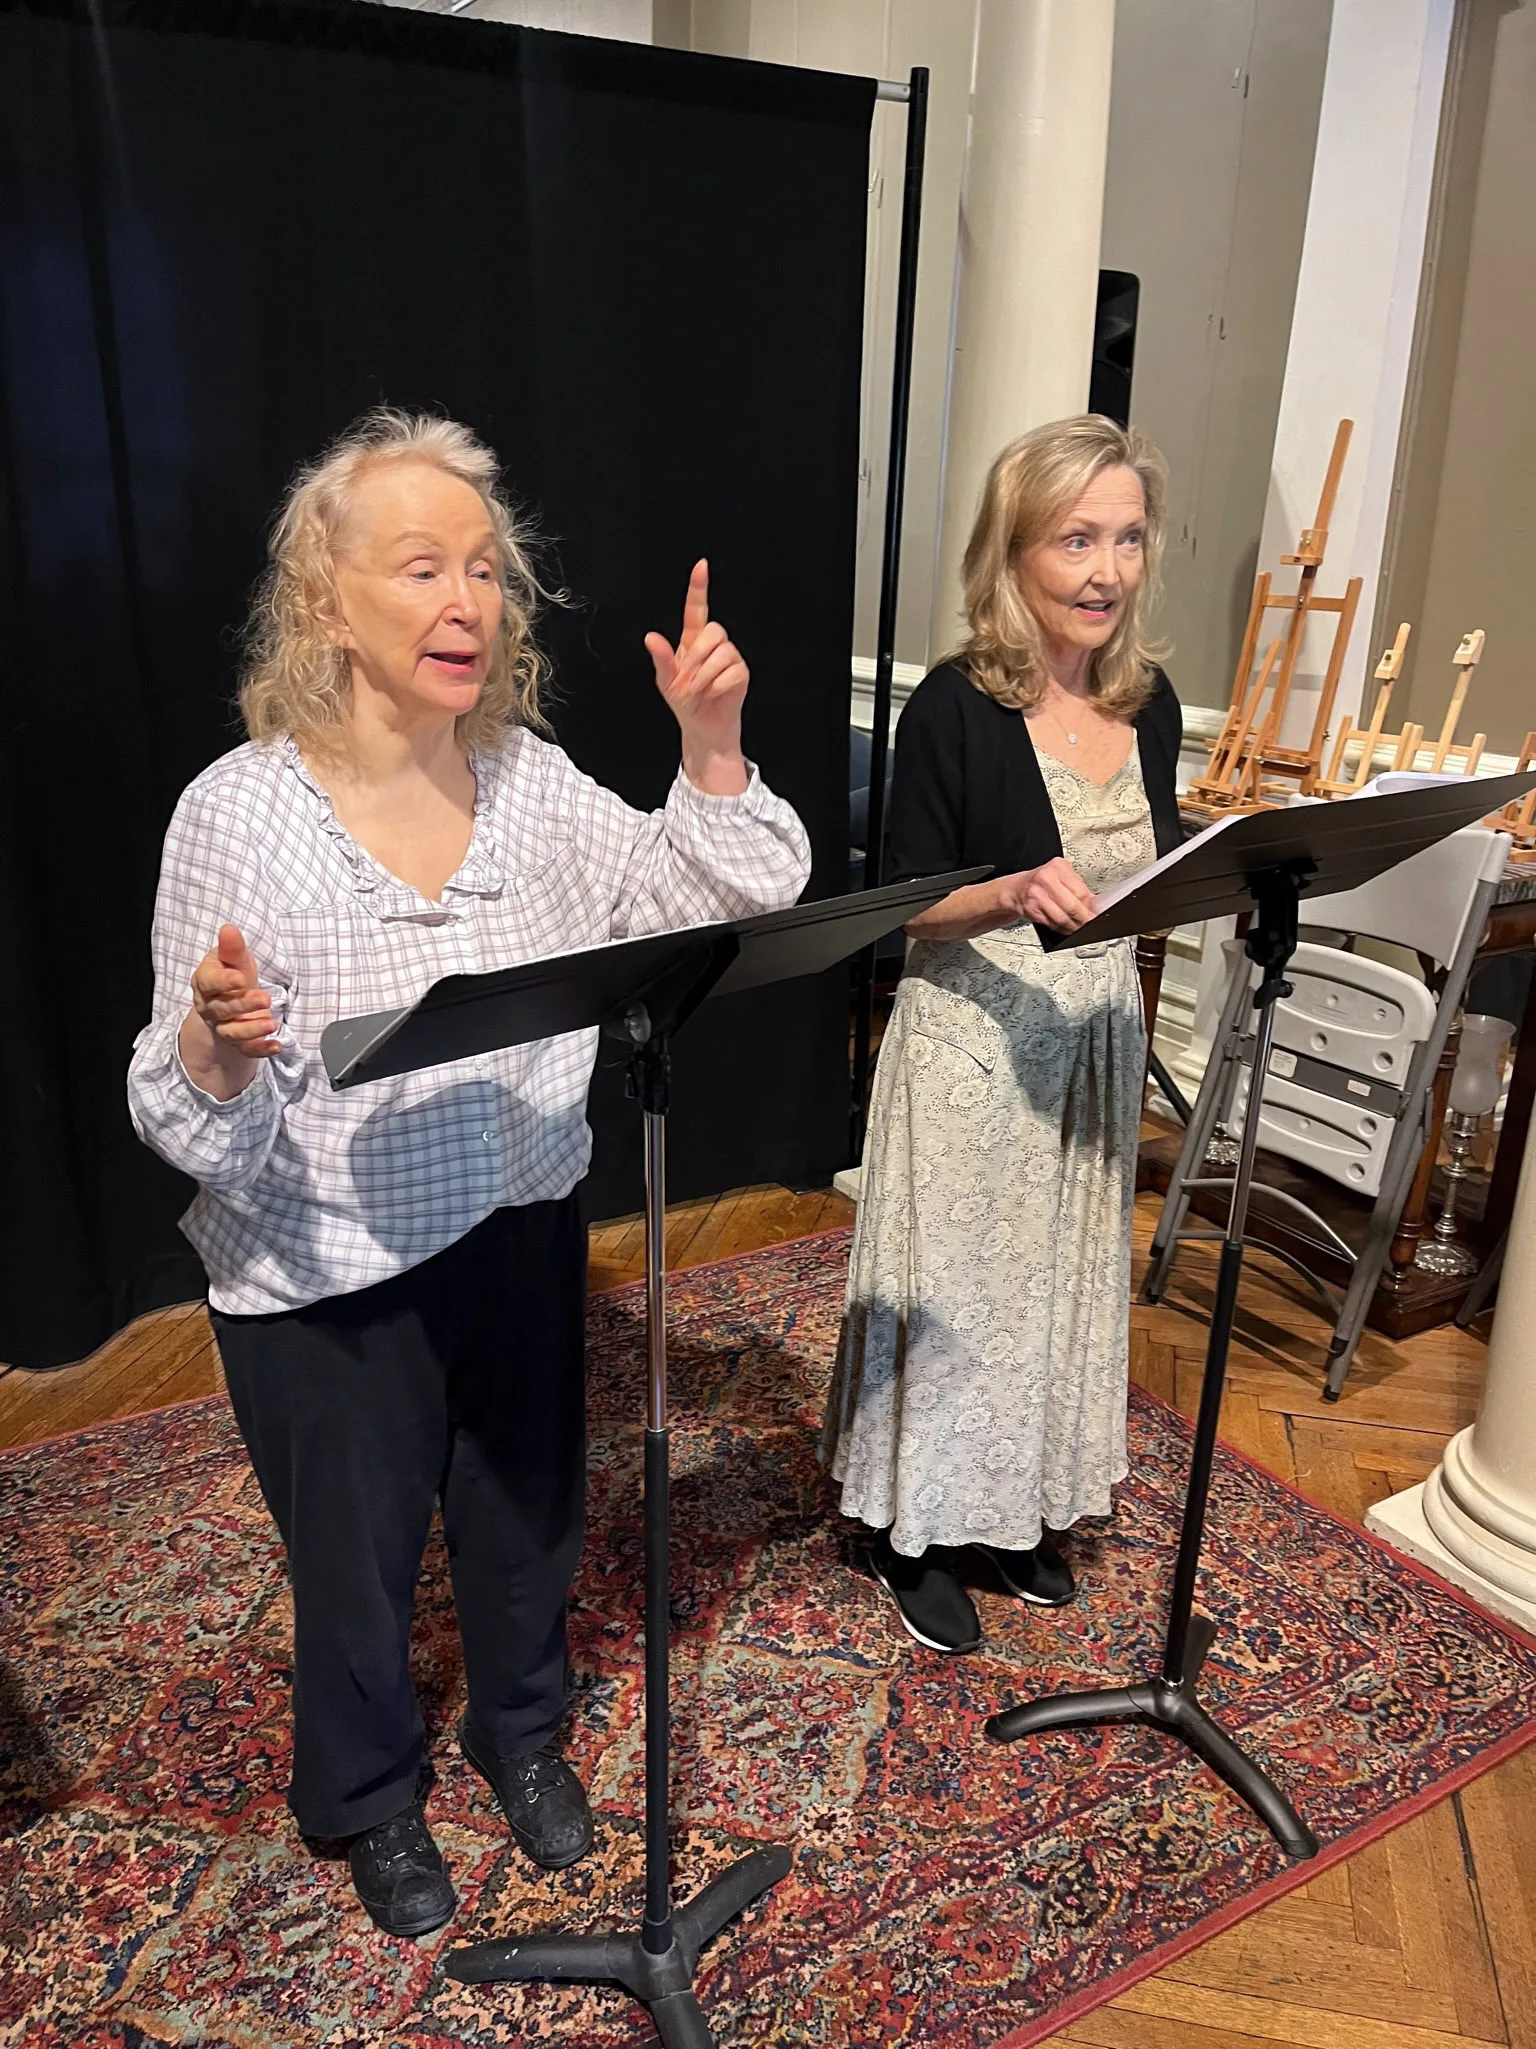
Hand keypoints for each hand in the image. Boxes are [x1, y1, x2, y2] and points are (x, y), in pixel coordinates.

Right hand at [185, 924, 280, 1073]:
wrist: (231, 997)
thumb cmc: (233, 972)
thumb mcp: (234, 958)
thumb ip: (232, 948)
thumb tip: (229, 928)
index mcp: (205, 982)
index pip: (209, 983)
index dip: (224, 981)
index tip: (240, 978)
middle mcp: (210, 1007)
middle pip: (222, 1009)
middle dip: (243, 1005)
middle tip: (265, 999)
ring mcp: (223, 1026)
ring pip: (232, 1032)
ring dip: (251, 1030)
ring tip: (271, 1024)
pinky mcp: (239, 1042)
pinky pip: (246, 1049)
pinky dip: (260, 1049)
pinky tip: (276, 1046)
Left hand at [644, 559, 749, 793]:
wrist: (702, 727)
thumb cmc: (685, 702)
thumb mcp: (665, 682)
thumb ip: (661, 659)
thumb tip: (651, 638)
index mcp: (692, 641)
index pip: (696, 609)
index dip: (699, 588)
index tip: (701, 566)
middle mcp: (713, 645)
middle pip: (713, 631)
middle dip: (697, 657)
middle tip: (688, 680)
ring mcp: (729, 658)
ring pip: (721, 653)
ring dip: (704, 676)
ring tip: (699, 690)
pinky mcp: (741, 673)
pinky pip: (730, 673)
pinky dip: (716, 687)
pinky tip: (713, 694)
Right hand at [995, 859, 1096, 931]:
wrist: (1016, 889)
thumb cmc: (1040, 882)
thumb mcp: (1060, 876)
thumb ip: (1077, 887)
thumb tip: (1094, 904)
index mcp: (1058, 867)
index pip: (1081, 891)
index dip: (1091, 907)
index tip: (1097, 914)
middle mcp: (1046, 879)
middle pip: (1072, 905)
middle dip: (1084, 919)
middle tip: (1090, 923)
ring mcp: (1037, 894)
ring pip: (1062, 917)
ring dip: (1073, 926)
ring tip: (1078, 927)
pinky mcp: (1031, 909)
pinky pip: (1052, 923)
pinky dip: (1061, 928)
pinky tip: (1066, 927)